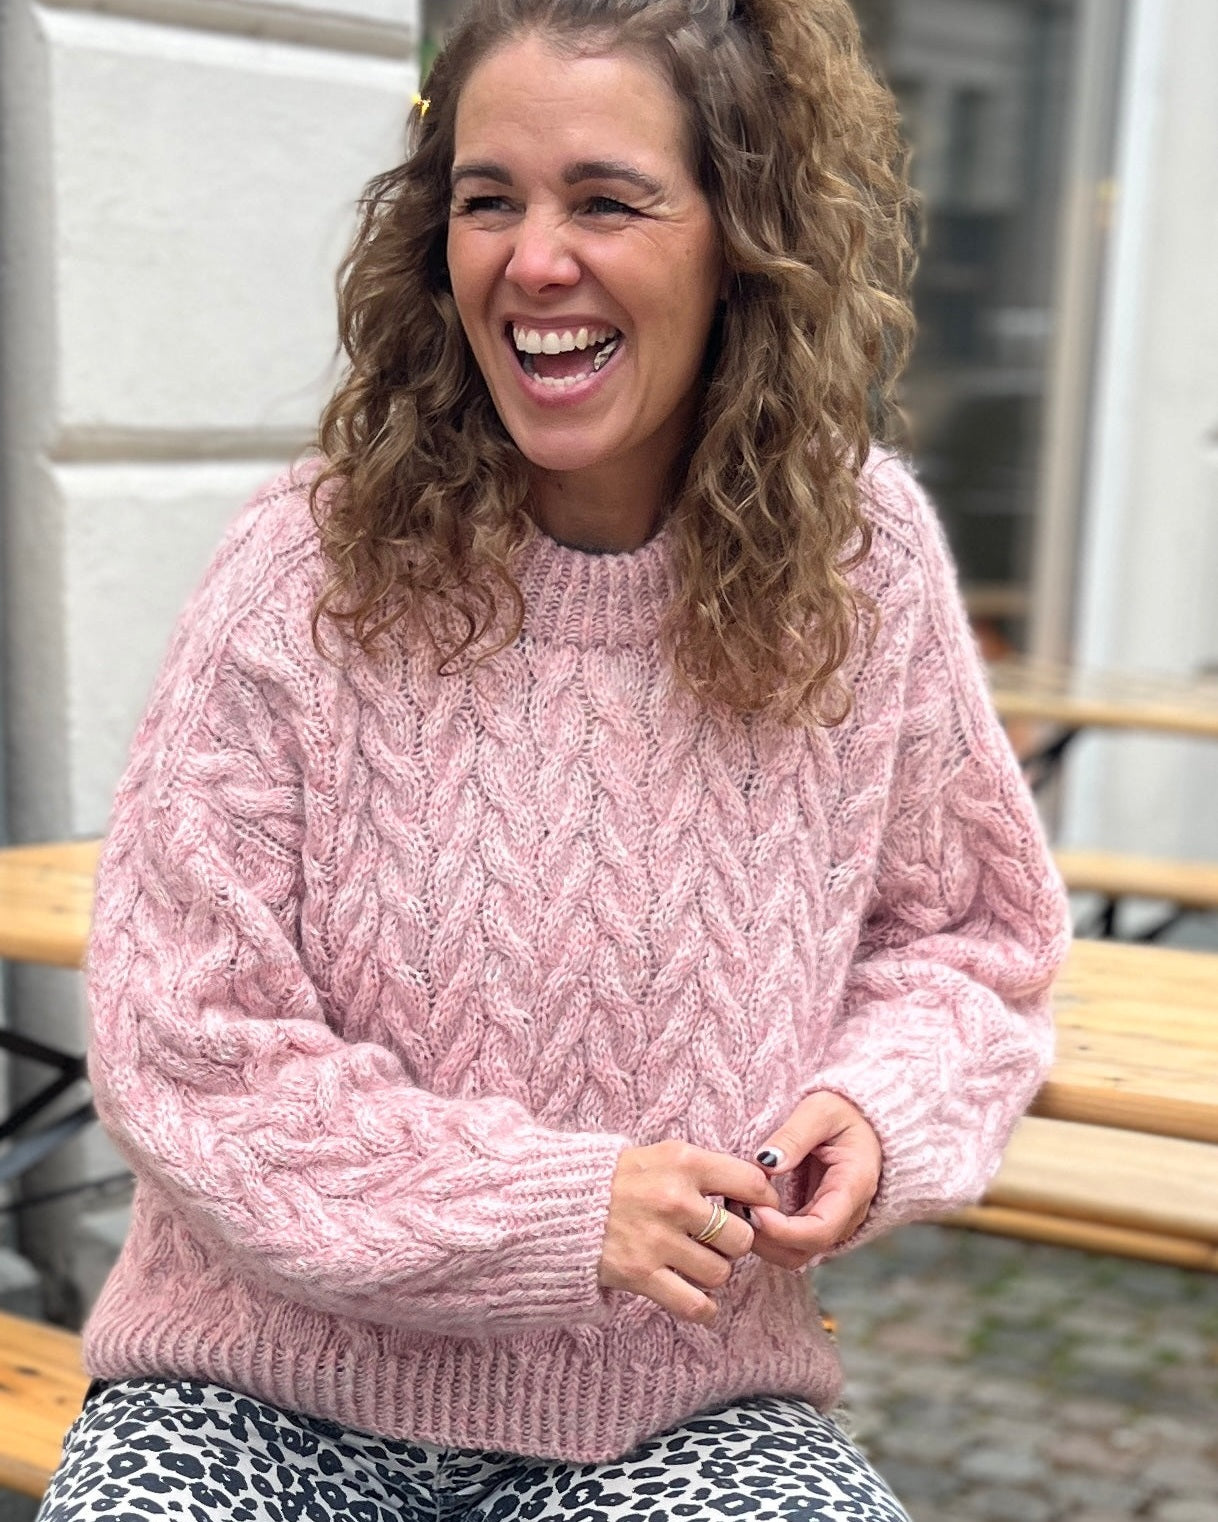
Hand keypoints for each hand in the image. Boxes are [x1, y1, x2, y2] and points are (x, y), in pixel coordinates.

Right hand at [598, 1141, 780, 1324]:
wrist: (558, 1202)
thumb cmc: (619, 1179)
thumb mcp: (663, 1155)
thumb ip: (706, 1170)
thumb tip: (756, 1193)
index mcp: (683, 1162)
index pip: (752, 1183)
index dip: (763, 1201)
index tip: (755, 1210)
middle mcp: (675, 1199)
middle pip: (741, 1236)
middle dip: (733, 1243)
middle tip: (715, 1240)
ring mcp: (657, 1239)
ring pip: (720, 1272)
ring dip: (712, 1273)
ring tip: (692, 1262)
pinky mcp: (641, 1274)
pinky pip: (695, 1305)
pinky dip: (703, 1308)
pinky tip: (697, 1298)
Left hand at [742, 1093, 881, 1269]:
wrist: (864, 1122)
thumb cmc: (845, 1112)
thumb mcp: (821, 1110)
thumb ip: (794, 1136)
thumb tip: (766, 1163)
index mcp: (853, 1188)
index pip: (820, 1231)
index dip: (782, 1230)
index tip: (752, 1208)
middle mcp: (845, 1216)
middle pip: (803, 1251)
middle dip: (764, 1237)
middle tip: (735, 1204)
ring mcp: (830, 1223)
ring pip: (792, 1254)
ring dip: (760, 1239)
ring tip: (736, 1204)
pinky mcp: (815, 1222)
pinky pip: (788, 1243)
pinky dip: (764, 1232)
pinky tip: (745, 1206)